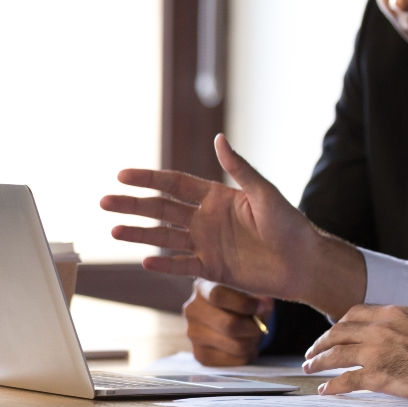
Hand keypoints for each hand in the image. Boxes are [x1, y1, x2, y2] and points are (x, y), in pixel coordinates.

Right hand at [100, 134, 366, 318]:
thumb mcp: (264, 193)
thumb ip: (239, 169)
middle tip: (104, 201)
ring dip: (139, 234)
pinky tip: (143, 261)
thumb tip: (219, 138)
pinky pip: (182, 265)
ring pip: (165, 237)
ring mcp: (208, 244)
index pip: (175, 184)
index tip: (122, 174)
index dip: (149, 179)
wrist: (304, 262)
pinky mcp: (213, 269)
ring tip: (113, 230)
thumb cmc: (290, 224)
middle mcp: (207, 219)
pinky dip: (164, 264)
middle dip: (133, 205)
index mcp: (218, 196)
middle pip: (162, 209)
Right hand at [184, 279, 273, 365]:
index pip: (218, 295)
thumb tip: (264, 305)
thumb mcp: (249, 289)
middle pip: (229, 325)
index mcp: (203, 287)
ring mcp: (193, 334)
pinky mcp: (200, 355)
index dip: (244, 303)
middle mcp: (192, 310)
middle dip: (254, 328)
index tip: (263, 306)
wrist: (229, 318)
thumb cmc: (242, 299)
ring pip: (236, 345)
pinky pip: (234, 361)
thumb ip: (256, 293)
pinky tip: (246, 345)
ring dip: (253, 342)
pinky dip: (247, 355)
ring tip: (254, 335)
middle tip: (261, 326)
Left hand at [303, 305, 407, 400]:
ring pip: (336, 355)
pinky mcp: (376, 375)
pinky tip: (324, 389)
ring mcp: (375, 352)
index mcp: (391, 313)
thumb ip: (406, 324)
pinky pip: (345, 380)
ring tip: (310, 368)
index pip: (354, 314)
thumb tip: (405, 331)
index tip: (333, 332)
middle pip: (338, 333)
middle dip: (321, 343)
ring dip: (319, 362)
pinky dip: (331, 386)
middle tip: (312, 351)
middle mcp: (378, 329)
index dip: (339, 325)